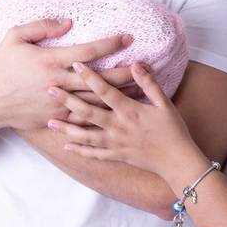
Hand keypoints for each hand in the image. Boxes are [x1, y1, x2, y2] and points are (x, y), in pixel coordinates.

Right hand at [0, 19, 136, 130]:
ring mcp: (59, 103)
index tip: (128, 38)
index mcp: (51, 60)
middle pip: (101, 78)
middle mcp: (59, 82)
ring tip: (143, 90)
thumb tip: (68, 21)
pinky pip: (85, 117)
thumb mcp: (15, 36)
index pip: (88, 51)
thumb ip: (42, 26)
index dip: (110, 44)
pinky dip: (104, 114)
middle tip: (147, 66)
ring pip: (97, 100)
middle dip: (126, 72)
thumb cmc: (2, 65)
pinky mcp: (56, 117)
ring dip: (120, 95)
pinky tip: (120, 111)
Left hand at [47, 62, 202, 177]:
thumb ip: (148, 83)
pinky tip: (66, 145)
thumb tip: (136, 64)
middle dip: (68, 101)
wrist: (177, 161)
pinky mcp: (116, 155)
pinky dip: (80, 150)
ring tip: (50, 122)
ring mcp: (115, 143)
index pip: (105, 91)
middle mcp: (118, 126)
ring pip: (85, 135)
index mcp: (130, 111)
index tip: (75, 64)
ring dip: (66, 128)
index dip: (89, 77)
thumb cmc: (173, 130)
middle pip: (88, 112)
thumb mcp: (164, 103)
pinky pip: (94, 154)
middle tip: (49, 90)